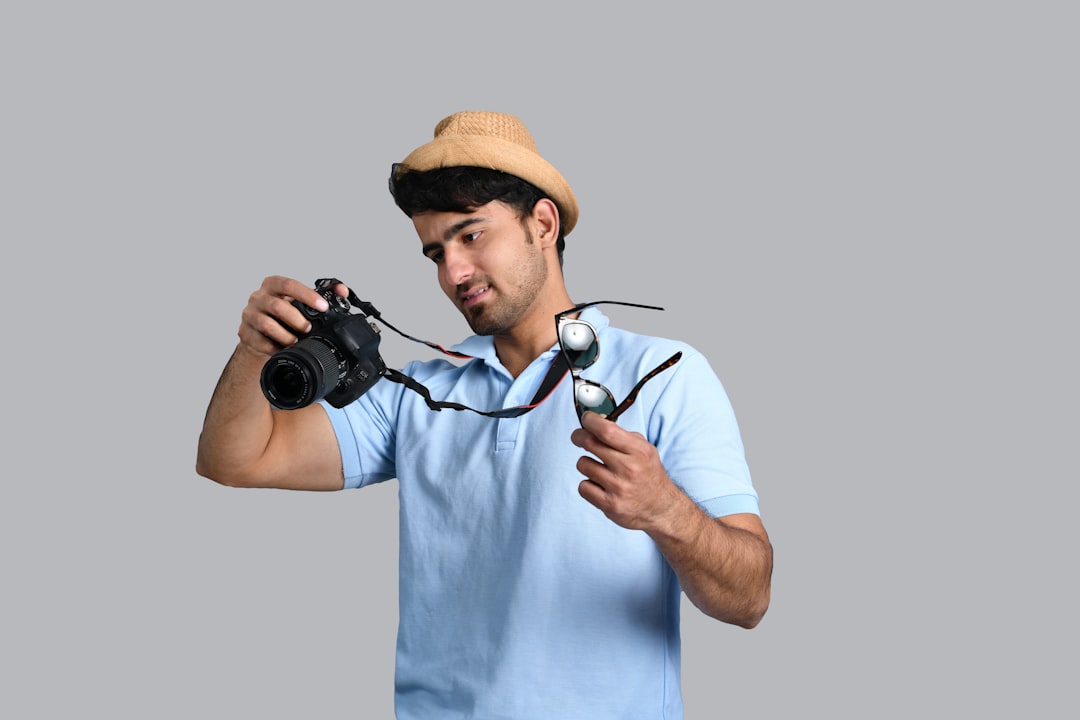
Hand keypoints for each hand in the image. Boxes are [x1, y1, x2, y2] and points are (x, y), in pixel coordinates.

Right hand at [236, 275, 349, 356]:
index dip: (307, 295)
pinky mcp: (245, 333)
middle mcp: (258, 298)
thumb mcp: (299, 301)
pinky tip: (283, 349)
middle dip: (297, 319)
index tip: (323, 307)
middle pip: (277, 306)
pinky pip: (260, 342)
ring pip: (267, 324)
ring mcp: (249, 315)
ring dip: (286, 335)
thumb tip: (343, 291)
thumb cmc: (283, 315)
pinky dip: (274, 348)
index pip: (288, 285)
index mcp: (273, 285)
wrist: (261, 333)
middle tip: (308, 329)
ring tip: (296, 341)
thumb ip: (321, 294)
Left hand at [571, 411, 683, 531]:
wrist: (660, 508)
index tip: (586, 419)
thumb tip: (596, 422)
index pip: (607, 430)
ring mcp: (618, 488)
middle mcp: (629, 469)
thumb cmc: (648, 475)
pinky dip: (588, 484)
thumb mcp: (644, 449)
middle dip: (579, 436)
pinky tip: (599, 485)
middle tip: (579, 437)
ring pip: (583, 464)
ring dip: (586, 463)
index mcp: (639, 451)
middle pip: (590, 443)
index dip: (591, 421)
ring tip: (598, 468)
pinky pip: (583, 487)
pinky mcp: (609, 505)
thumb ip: (622, 435)